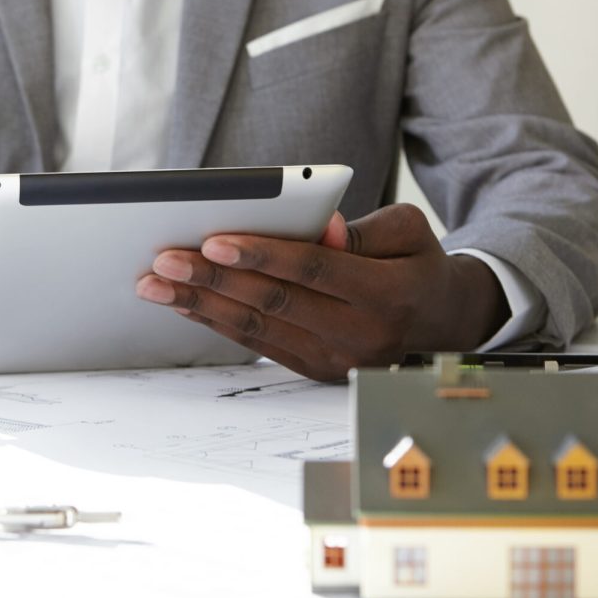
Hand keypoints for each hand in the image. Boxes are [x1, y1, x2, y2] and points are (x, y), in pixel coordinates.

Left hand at [134, 204, 508, 380]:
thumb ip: (362, 231)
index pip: (313, 271)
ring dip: (201, 305)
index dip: (262, 255)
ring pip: (257, 329)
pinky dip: (217, 322)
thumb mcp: (409, 230)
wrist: (440, 320)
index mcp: (387, 295)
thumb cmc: (416, 262)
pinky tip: (184, 303)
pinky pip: (258, 344)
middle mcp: (359, 336)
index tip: (214, 241)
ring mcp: (334, 360)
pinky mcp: (314, 370)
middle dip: (213, 280)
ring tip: (156, 284)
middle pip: (274, 303)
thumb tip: (321, 228)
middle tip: (166, 260)